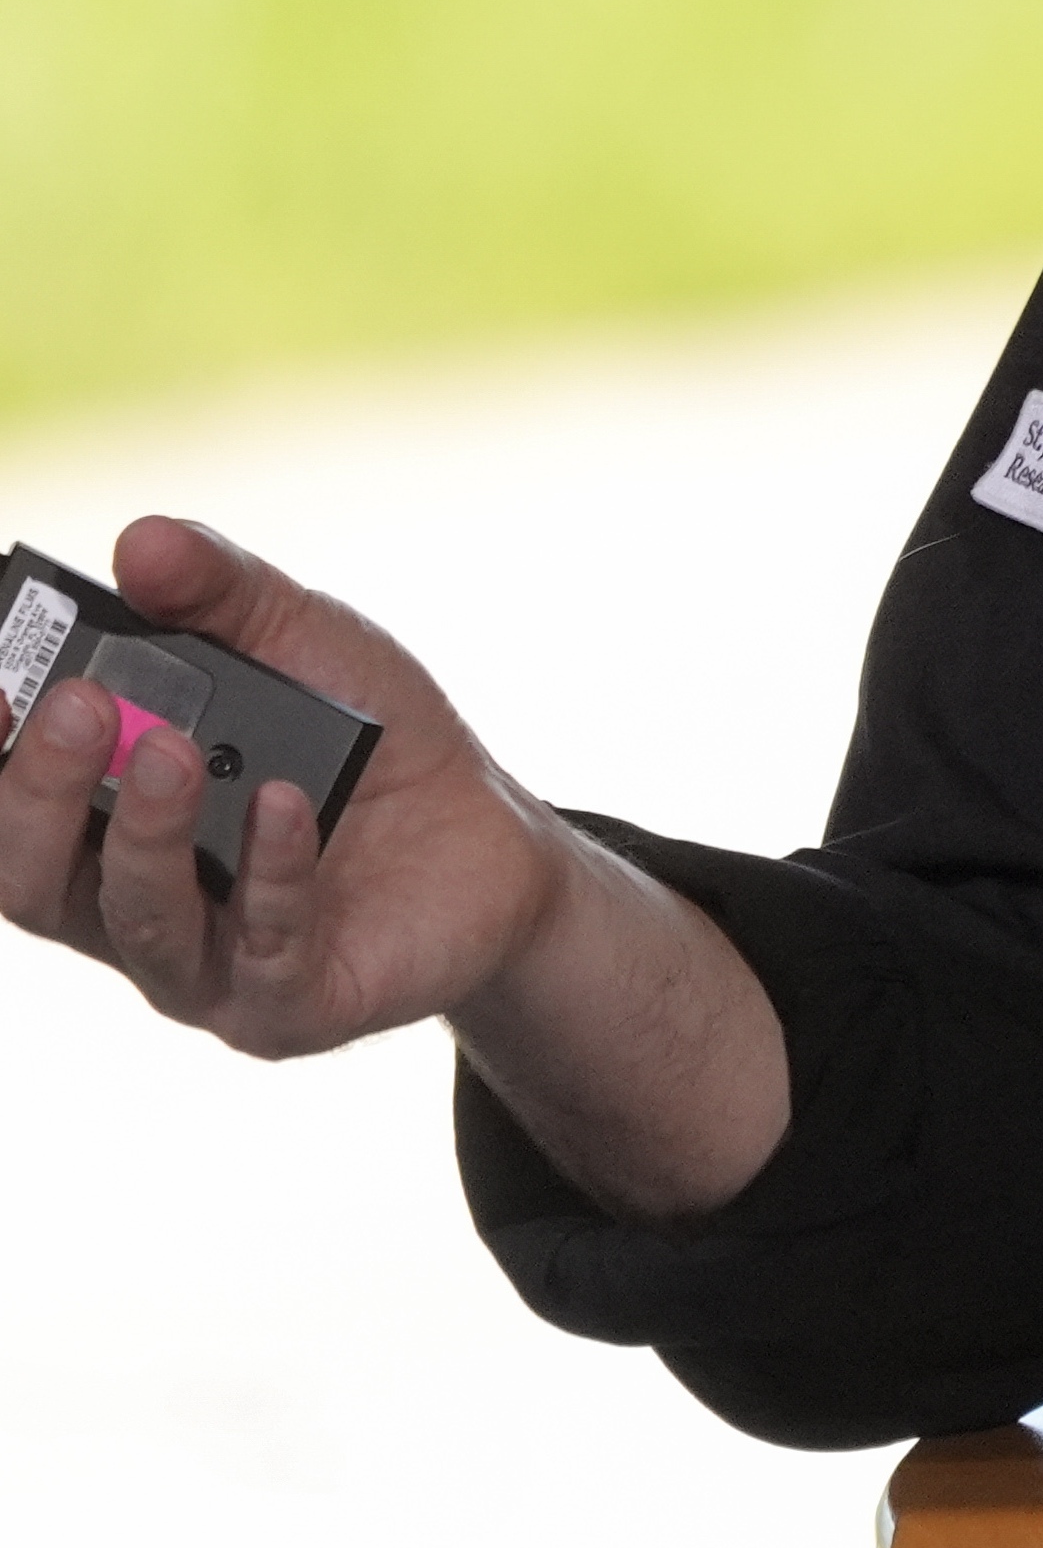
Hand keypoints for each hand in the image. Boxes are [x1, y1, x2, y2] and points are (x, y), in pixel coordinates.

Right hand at [1, 515, 562, 1057]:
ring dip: (146, 833)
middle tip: (74, 705)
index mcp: (101, 827)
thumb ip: (222, 598)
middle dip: (41, 792)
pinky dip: (272, 872)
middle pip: (33, 876)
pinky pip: (266, 946)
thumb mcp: (304, 644)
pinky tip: (288, 804)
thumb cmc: (370, 741)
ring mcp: (207, 968)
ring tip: (171, 750)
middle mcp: (129, 907)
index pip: (6, 809)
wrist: (490, 838)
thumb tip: (141, 542)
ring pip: (137, 921)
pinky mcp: (293, 1004)